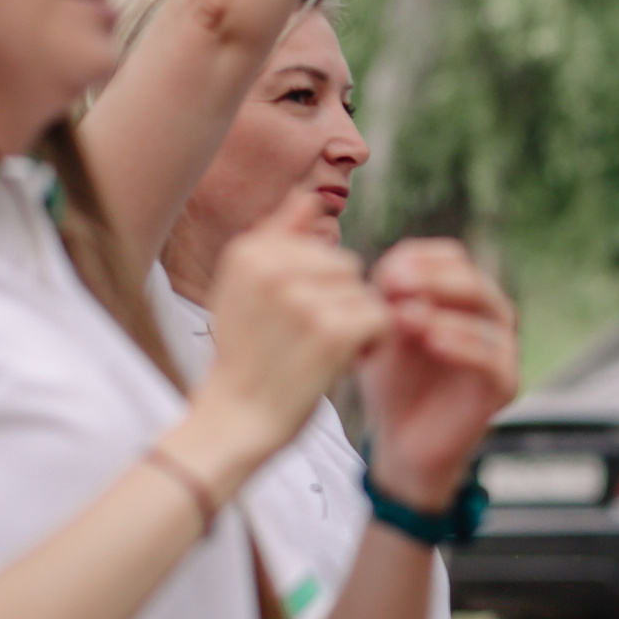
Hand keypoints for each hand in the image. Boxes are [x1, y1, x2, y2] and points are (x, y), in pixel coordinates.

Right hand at [197, 193, 389, 459]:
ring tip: (318, 353)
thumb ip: (278, 239)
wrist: (236, 422)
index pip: (322, 251)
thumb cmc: (246, 356)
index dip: (319, 289)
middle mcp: (273, 268)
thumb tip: (307, 196)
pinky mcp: (335, 330)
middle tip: (305, 341)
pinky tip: (342, 364)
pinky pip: (382, 319)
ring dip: (356, 326)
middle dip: (340, 304)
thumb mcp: (244, 290)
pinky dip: (373, 344)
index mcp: (248, 252)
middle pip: (348, 268)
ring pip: (366, 294)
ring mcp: (304, 298)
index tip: (290, 321)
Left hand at [356, 240, 519, 510]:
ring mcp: (503, 349)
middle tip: (395, 283)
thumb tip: (393, 272)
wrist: (403, 444)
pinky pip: (493, 357)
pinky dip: (463, 345)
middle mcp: (490, 316)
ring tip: (405, 315)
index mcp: (462, 297)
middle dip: (433, 277)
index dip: (420, 259)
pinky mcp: (506, 384)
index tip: (384, 272)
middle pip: (474, 278)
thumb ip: (388, 303)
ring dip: (446, 307)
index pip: (451, 257)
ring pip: (491, 310)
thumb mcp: (382, 334)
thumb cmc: (394, 383)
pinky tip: (431, 342)